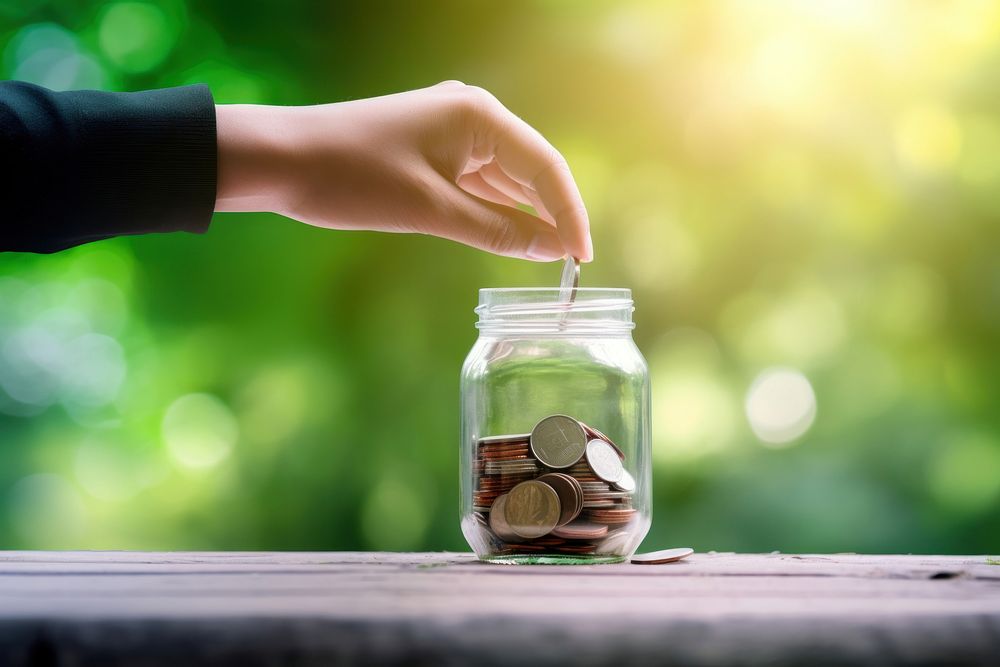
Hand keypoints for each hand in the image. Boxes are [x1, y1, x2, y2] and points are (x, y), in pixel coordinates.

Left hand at [215, 81, 591, 261]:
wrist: (281, 159)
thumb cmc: (352, 178)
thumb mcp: (431, 211)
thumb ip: (497, 230)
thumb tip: (551, 249)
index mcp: (478, 116)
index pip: (546, 166)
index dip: (570, 214)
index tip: (582, 259)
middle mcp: (471, 113)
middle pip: (531, 168)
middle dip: (552, 214)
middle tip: (570, 266)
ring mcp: (450, 128)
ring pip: (505, 176)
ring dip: (524, 213)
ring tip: (547, 257)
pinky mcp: (431, 145)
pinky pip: (478, 178)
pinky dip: (495, 208)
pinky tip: (509, 235)